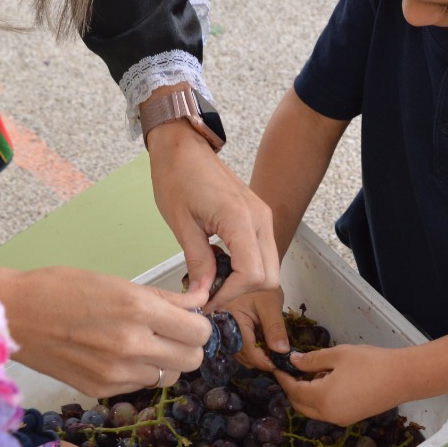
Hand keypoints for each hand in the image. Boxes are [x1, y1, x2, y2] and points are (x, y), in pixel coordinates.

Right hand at [0, 265, 211, 396]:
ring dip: (165, 363)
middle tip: (172, 334)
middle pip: (192, 360)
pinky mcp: (100, 390)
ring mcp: (116, 372)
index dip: (199, 326)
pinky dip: (139, 373)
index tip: (189, 320)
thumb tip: (199, 301)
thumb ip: (164, 298)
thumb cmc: (61, 289)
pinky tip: (118, 355)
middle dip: (188, 347)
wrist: (13, 315)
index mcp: (138, 309)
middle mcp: (131, 345)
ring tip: (142, 344)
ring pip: (170, 377)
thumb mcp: (117, 283)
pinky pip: (141, 386)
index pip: (198, 331)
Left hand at [146, 116, 278, 309]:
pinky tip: (220, 261)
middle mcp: (260, 219)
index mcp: (240, 219)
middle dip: (241, 291)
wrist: (183, 146)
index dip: (229, 294)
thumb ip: (198, 262)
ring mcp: (263, 217)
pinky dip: (246, 266)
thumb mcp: (181, 224)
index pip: (252, 274)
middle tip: (210, 292)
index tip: (205, 299)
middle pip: (269, 276)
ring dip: (245, 280)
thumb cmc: (177, 176)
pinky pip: (263, 253)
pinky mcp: (259, 217)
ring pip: (270, 267)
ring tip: (213, 277)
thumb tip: (202, 295)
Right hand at [226, 286, 289, 371]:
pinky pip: (239, 347)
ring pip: (240, 354)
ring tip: (273, 349)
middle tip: (278, 358)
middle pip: (242, 355)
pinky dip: (252, 349)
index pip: (247, 349)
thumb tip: (282, 352)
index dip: (264, 360)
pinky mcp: (228, 331)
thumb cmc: (262, 287)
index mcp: (231, 319)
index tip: (279, 365)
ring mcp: (223, 330)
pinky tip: (264, 343)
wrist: (253, 276)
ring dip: (257, 355)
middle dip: (261, 359)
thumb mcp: (271, 305)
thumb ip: (275, 329)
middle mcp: (222, 327)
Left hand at [278, 344, 410, 426]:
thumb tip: (293, 362)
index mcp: (322, 398)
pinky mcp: (351, 418)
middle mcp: (329, 414)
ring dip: (306, 394)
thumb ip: (311, 360)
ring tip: (313, 372)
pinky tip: (328, 381)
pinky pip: (326, 411)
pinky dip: (320, 399)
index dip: (284, 378)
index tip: (278, 366)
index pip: (294, 390)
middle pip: (300, 405)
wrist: (403, 378)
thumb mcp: (337, 355)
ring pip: (313, 410)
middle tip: (292, 370)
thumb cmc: (370, 362)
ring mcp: (341, 419)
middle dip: (292, 389)